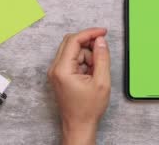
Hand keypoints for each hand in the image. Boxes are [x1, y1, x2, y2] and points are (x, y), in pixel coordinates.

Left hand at [48, 28, 110, 144]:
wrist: (79, 126)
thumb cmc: (88, 109)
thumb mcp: (102, 82)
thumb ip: (102, 58)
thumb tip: (100, 40)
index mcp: (63, 69)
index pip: (74, 40)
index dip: (90, 33)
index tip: (103, 32)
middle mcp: (55, 69)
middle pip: (71, 42)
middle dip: (89, 44)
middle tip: (102, 50)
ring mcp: (56, 72)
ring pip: (72, 50)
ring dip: (87, 54)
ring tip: (96, 71)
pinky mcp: (59, 75)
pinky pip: (72, 59)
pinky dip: (83, 61)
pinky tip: (91, 73)